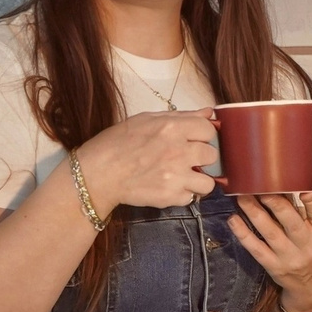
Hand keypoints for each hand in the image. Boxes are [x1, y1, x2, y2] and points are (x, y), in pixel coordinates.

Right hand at [80, 109, 219, 210]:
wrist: (98, 173)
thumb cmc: (117, 143)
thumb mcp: (147, 120)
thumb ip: (181, 116)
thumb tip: (208, 113)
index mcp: (172, 128)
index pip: (209, 130)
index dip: (203, 135)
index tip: (194, 139)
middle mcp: (179, 151)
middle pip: (212, 155)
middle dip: (202, 157)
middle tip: (187, 158)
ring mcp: (176, 176)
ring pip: (208, 182)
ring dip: (198, 179)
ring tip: (184, 177)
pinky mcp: (170, 197)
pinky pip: (191, 198)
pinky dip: (183, 194)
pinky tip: (170, 187)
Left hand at [231, 156, 311, 310]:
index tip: (302, 186)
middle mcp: (308, 245)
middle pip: (291, 221)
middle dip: (275, 202)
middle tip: (259, 183)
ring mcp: (289, 257)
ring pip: (269, 233)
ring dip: (254, 213)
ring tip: (241, 195)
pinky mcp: (274, 267)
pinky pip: (256, 249)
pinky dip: (243, 234)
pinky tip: (233, 219)